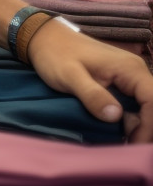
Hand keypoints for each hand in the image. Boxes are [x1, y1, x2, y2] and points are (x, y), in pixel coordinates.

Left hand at [27, 17, 152, 141]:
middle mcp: (135, 71)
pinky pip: (133, 104)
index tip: (134, 144)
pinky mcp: (120, 82)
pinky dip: (128, 119)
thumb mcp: (69, 76)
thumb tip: (115, 116)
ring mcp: (129, 76)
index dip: (149, 126)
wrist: (44, 38)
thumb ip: (92, 95)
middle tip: (127, 147)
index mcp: (130, 69)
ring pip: (145, 107)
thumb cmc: (55, 54)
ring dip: (137, 125)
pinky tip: (116, 130)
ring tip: (122, 142)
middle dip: (145, 129)